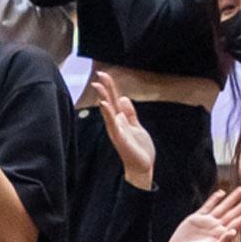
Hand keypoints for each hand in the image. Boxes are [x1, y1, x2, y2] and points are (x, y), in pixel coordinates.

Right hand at [95, 70, 154, 189]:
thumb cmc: (139, 148)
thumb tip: (124, 98)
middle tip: (99, 74)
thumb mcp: (136, 126)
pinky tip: (104, 103)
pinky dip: (107, 113)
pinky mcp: (119, 137)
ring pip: (108, 111)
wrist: (142, 167)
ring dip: (103, 97)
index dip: (110, 87)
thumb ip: (130, 113)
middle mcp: (116, 123)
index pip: (114, 99)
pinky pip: (112, 123)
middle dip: (105, 88)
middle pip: (109, 102)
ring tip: (97, 85)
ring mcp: (116, 130)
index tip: (104, 74)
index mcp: (120, 119)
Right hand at [164, 188, 240, 241]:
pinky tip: (222, 192)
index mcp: (223, 235)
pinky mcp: (197, 218)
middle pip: (235, 212)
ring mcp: (208, 222)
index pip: (240, 222)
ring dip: (234, 198)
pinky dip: (214, 199)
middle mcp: (218, 227)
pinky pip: (208, 206)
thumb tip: (234, 231)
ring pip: (224, 206)